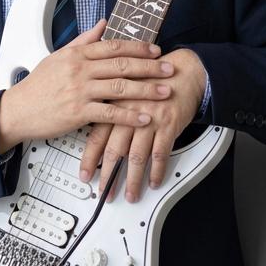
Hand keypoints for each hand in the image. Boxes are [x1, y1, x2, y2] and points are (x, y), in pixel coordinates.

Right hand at [0, 20, 175, 152]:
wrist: (18, 109)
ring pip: (120, 87)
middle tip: (169, 68)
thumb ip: (83, 40)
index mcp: (76, 54)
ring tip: (164, 92)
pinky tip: (145, 117)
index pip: (113, 46)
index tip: (155, 50)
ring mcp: (79, 91)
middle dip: (150, 66)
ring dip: (146, 90)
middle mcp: (79, 70)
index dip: (137, 47)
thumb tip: (103, 24)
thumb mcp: (58, 56)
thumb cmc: (38, 84)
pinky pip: (109, 113)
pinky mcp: (78, 112)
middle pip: (122, 65)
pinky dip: (130, 116)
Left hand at [78, 48, 206, 201]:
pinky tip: (154, 181)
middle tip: (104, 193)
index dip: (90, 158)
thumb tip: (93, 129)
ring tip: (131, 194)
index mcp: (115, 104)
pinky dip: (157, 170)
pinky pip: (161, 153)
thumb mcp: (124, 89)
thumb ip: (108, 107)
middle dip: (109, 176)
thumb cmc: (152, 80)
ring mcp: (150, 119)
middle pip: (115, 150)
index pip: (97, 135)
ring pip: (138, 156)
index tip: (84, 175)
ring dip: (134, 179)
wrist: (181, 71)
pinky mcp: (169, 125)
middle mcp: (129, 113)